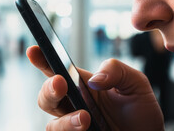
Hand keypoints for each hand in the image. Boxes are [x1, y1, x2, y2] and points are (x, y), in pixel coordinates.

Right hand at [26, 45, 163, 130]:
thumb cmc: (140, 110)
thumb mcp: (136, 83)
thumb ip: (117, 71)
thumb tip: (94, 79)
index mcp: (82, 85)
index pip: (56, 69)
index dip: (41, 59)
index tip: (33, 50)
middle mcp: (73, 104)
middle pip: (46, 96)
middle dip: (48, 89)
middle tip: (60, 83)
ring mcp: (73, 126)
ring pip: (52, 125)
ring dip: (64, 121)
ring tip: (85, 118)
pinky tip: (87, 129)